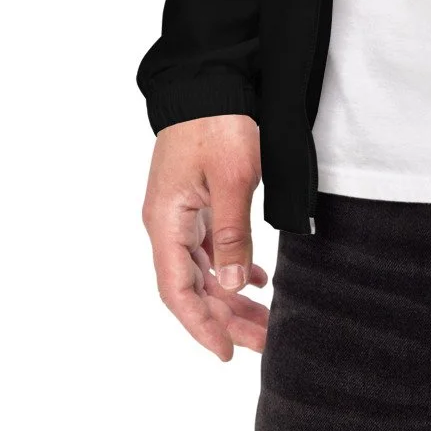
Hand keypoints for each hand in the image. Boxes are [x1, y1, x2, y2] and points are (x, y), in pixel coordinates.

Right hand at [141, 114, 270, 360]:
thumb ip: (232, 234)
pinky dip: (232, 266)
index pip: (178, 291)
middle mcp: (167, 222)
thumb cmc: (218, 123)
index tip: (226, 353)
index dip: (201, 326)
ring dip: (231, 295)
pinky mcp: (196, 199)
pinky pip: (210, 245)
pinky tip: (256, 280)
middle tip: (263, 342)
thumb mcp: (231, 179)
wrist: (211, 78)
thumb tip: (231, 288)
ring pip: (204, 269)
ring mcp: (181, 211)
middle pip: (193, 286)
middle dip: (226, 318)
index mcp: (166, 221)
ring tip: (265, 319)